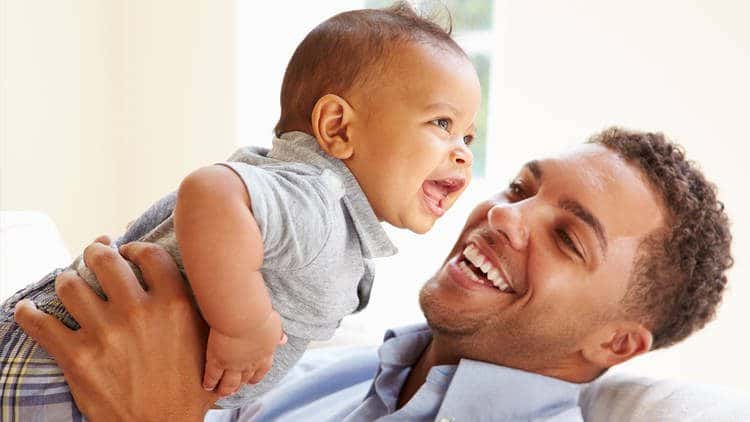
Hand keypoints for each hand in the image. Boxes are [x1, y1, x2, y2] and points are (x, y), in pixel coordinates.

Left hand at [14, 238, 217, 420]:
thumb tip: (200, 284)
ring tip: (69, 284)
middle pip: (105, 260)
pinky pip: (41, 323)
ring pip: (70, 285)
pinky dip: (29, 313)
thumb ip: (201, 310)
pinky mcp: (77, 357)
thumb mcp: (210, 343)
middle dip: (95, 252)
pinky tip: (29, 309)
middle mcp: (139, 313)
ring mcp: (105, 334)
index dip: (134, 247)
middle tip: (94, 256)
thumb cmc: (192, 388)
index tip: (127, 251)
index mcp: (174, 306)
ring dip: (67, 280)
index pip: (148, 255)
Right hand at [202, 311, 285, 395]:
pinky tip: (206, 386)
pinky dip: (209, 382)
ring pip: (229, 383)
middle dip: (239, 385)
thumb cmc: (259, 315)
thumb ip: (277, 333)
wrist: (244, 317)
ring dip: (225, 389)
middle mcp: (250, 363)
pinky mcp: (218, 361)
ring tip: (220, 392)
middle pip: (245, 379)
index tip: (251, 380)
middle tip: (234, 390)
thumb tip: (283, 339)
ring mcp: (234, 364)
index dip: (256, 376)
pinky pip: (213, 376)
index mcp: (265, 353)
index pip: (262, 369)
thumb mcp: (274, 323)